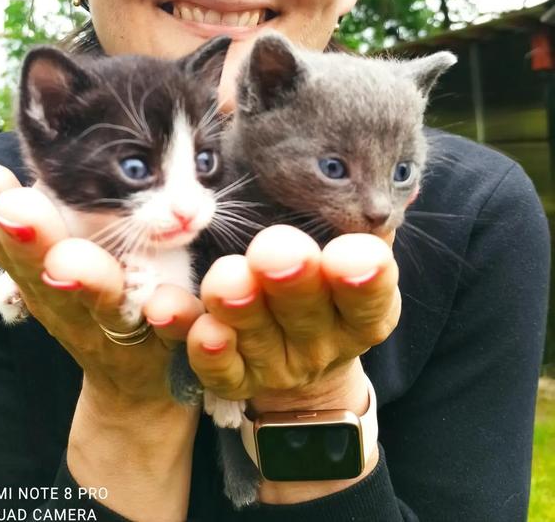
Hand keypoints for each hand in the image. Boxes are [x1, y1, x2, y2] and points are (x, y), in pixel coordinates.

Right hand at [0, 161, 203, 403]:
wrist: (138, 383)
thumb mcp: (59, 259)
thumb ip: (36, 220)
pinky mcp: (171, 343)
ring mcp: (121, 328)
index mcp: (43, 279)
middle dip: (33, 241)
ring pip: (107, 304)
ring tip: (70, 264)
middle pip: (50, 273)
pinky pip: (176, 330)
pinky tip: (166, 305)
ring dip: (91, 281)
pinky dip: (173, 316)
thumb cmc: (95, 301)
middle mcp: (73, 307)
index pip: (11, 244)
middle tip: (16, 209)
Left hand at [187, 224, 399, 411]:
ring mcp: (276, 366)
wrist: (308, 372)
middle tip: (275, 252)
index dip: (364, 279)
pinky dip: (196, 342)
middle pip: (306, 313)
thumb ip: (352, 221)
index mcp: (360, 313)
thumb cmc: (325, 291)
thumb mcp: (349, 261)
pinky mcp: (235, 381)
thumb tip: (376, 174)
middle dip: (291, 280)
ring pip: (255, 337)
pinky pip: (214, 367)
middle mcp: (321, 342)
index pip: (369, 297)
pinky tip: (179, 314)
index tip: (351, 256)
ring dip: (238, 306)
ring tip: (225, 280)